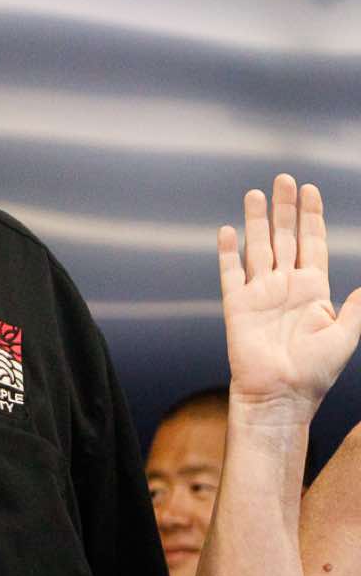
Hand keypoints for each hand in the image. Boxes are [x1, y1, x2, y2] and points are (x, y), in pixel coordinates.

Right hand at [218, 174, 360, 423]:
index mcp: (314, 290)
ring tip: (256, 194)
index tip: (311, 191)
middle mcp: (286, 286)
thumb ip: (355, 308)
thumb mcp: (346, 336)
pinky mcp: (237, 305)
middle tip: (284, 180)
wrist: (280, 395)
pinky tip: (228, 231)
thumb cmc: (315, 372)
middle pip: (285, 238)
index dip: (312, 217)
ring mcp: (260, 293)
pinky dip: (228, 252)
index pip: (312, 244)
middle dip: (286, 208)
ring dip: (258, 221)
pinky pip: (230, 272)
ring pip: (259, 247)